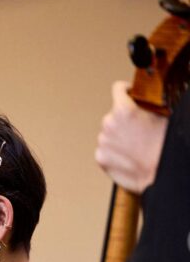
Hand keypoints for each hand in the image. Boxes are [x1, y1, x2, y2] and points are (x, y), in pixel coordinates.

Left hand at [95, 80, 167, 194]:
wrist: (159, 172)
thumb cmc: (162, 146)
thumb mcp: (160, 116)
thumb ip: (146, 107)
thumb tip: (144, 102)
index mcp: (123, 109)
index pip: (117, 89)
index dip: (126, 90)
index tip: (129, 93)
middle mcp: (108, 123)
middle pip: (113, 114)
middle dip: (123, 119)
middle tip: (138, 128)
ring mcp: (102, 141)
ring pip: (108, 132)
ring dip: (118, 135)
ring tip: (134, 145)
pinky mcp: (100, 156)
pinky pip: (105, 148)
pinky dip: (113, 150)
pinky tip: (127, 155)